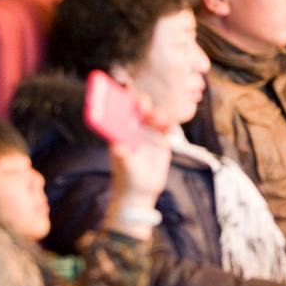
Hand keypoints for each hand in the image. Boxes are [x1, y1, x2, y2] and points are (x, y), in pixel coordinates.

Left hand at [102, 93, 171, 240]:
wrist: (141, 193)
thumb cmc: (126, 177)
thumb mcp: (124, 166)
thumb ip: (122, 155)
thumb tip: (117, 147)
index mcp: (121, 130)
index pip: (123, 109)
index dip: (125, 98)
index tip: (128, 92)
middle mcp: (135, 129)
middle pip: (140, 109)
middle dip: (142, 103)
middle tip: (144, 105)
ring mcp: (149, 134)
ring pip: (154, 115)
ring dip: (157, 113)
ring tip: (158, 119)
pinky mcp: (162, 141)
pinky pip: (166, 126)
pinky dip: (168, 123)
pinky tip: (169, 127)